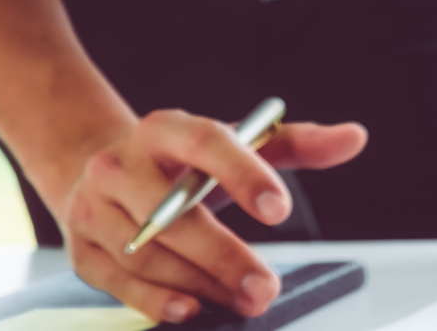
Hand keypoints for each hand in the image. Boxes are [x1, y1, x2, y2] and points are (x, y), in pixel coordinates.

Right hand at [55, 109, 366, 323]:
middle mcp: (123, 164)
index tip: (278, 210)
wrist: (91, 165)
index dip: (243, 174)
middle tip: (266, 286)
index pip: (207, 143)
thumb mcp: (234, 141)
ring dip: (200, 282)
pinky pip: (118, 280)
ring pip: (148, 251)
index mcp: (167, 128)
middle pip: (174, 213)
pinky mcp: (82, 248)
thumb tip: (354, 138)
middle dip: (225, 255)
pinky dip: (154, 298)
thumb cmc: (180, 160)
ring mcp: (96, 207)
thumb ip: (296, 143)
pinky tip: (191, 308)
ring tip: (244, 300)